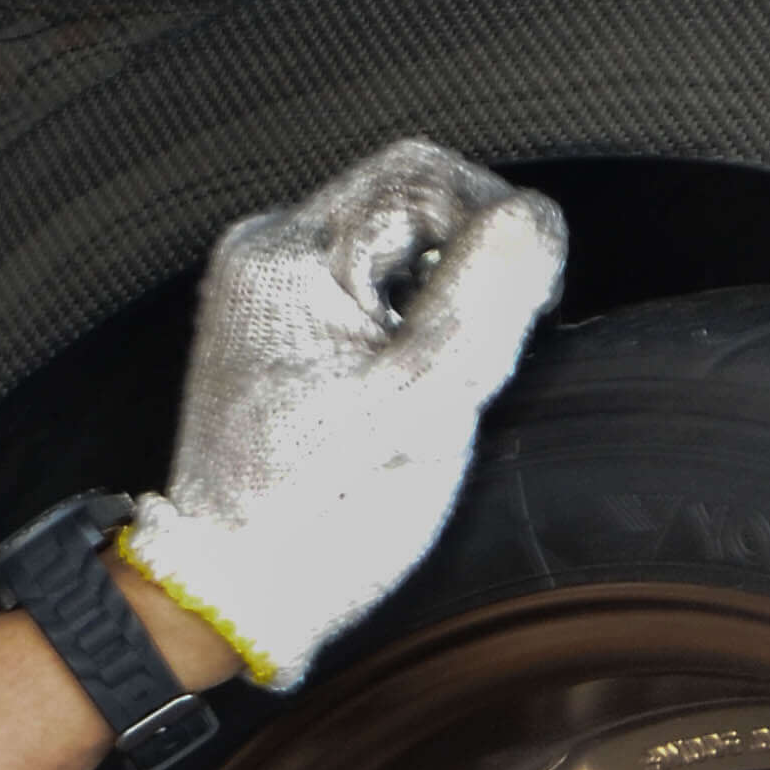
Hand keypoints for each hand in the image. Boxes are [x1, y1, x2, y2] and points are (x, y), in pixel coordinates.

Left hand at [118, 138, 565, 689]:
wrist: (236, 593)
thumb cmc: (321, 513)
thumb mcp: (424, 400)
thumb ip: (484, 297)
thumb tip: (533, 217)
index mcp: (289, 253)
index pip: (424, 176)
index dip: (497, 222)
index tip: (529, 299)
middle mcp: (269, 252)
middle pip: (411, 205)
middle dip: (471, 266)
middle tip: (487, 351)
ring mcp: (272, 290)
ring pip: (400, 249)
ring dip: (447, 300)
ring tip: (442, 383)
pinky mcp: (285, 329)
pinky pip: (375, 289)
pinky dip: (414, 326)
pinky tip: (411, 391)